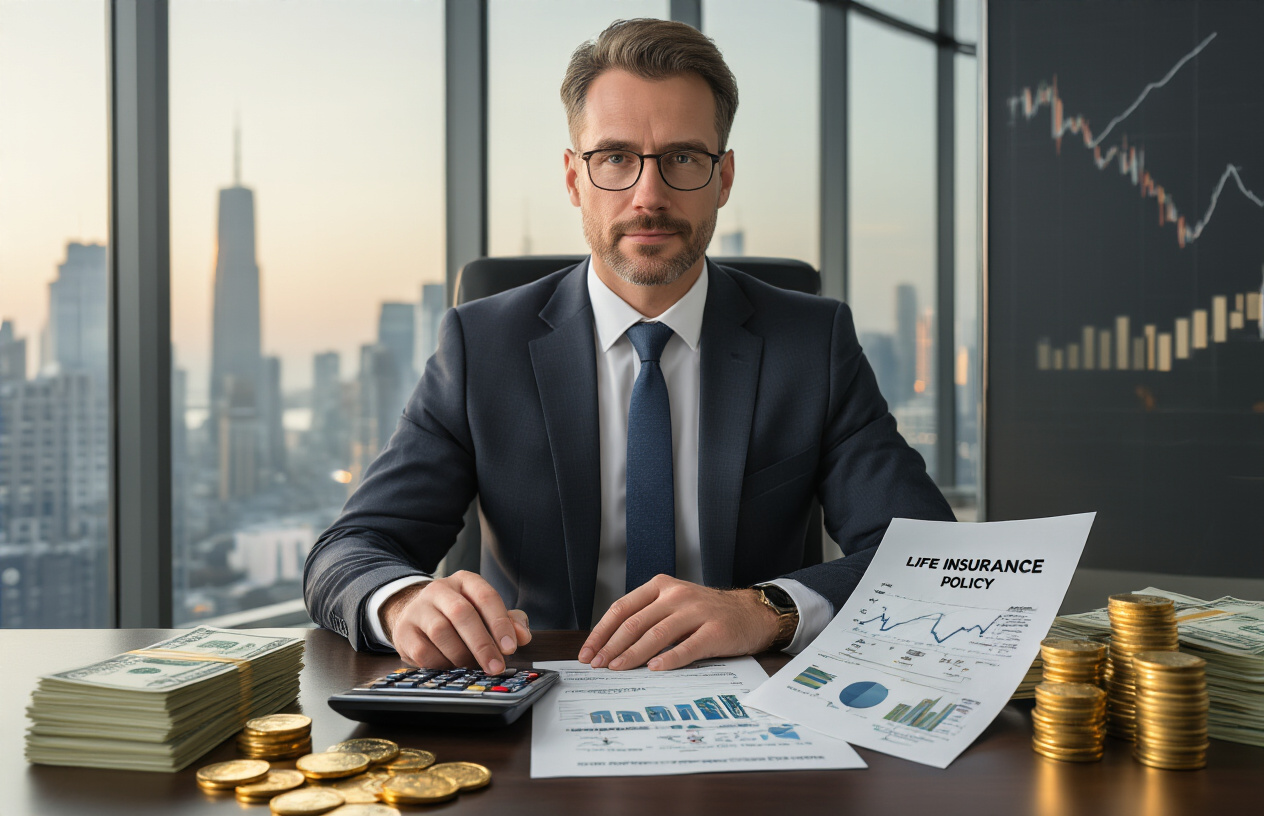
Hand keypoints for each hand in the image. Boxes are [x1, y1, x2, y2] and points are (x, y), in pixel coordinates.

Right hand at [380, 570, 531, 673]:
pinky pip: (424, 651)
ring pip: (442, 633)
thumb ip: (509, 621)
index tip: (510, 647)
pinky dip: (441, 663)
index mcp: (465, 581)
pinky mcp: (404, 631)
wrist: (415, 613)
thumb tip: (522, 636)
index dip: (500, 622)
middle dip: (482, 644)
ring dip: (461, 655)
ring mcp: (418, 609)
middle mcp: (439, 590)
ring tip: (472, 666)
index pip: (485, 596)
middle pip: (462, 614)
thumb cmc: (458, 615)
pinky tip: (451, 666)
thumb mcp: (485, 612)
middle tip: (495, 666)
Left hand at [577, 575, 779, 670]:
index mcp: (662, 586)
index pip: (622, 608)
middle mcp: (677, 595)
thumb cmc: (707, 613)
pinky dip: (668, 660)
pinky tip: (654, 669)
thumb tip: (610, 646)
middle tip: (597, 665)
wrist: (751, 613)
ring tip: (617, 669)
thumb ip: (648, 617)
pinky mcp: (716, 631)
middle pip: (635, 622)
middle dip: (611, 647)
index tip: (588, 651)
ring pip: (656, 635)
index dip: (602, 632)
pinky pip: (687, 647)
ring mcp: (697, 611)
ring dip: (632, 655)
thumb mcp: (674, 604)